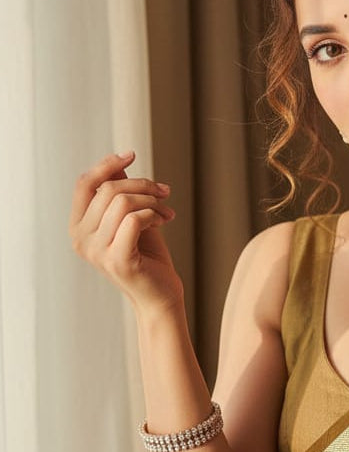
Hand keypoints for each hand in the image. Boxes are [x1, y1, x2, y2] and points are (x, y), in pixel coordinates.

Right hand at [69, 151, 182, 311]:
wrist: (160, 296)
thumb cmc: (148, 257)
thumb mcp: (131, 218)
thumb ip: (120, 194)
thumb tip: (120, 161)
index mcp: (78, 228)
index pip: (84, 184)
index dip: (106, 165)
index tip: (131, 154)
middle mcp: (81, 240)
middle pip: (108, 190)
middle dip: (142, 184)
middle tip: (164, 192)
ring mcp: (96, 252)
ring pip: (122, 202)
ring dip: (151, 200)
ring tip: (166, 211)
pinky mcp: (117, 260)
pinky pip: (134, 219)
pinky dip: (153, 214)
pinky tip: (165, 220)